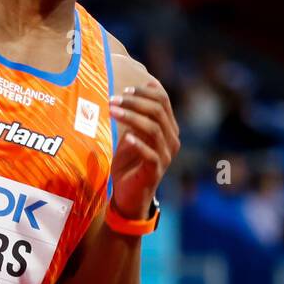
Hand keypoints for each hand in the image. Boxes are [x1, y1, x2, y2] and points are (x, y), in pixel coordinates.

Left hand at [107, 78, 179, 217]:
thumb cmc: (130, 162)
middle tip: (113, 99)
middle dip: (134, 102)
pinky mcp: (155, 171)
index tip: (125, 89)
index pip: (163, 101)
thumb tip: (129, 92)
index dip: (145, 92)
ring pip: (154, 129)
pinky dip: (138, 144)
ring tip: (112, 111)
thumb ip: (135, 118)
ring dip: (132, 118)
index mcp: (168, 128)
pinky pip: (151, 154)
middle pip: (158, 112)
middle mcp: (171, 140)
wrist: (129, 194)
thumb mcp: (132, 135)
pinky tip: (126, 137)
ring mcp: (165, 156)